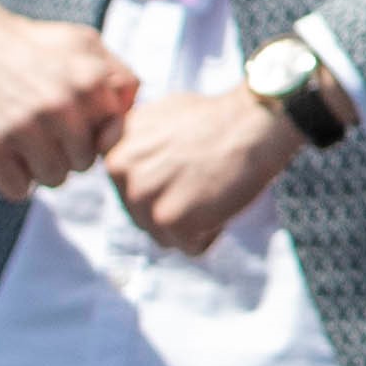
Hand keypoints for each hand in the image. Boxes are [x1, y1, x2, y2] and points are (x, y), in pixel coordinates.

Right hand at [0, 0, 135, 199]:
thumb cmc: (28, 46)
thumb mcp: (82, 43)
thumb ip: (119, 77)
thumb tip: (127, 119)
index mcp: (90, 81)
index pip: (112, 139)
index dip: (94, 133)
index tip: (73, 117)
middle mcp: (59, 105)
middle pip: (84, 164)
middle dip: (67, 151)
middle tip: (41, 125)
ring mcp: (22, 127)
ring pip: (54, 180)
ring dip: (39, 166)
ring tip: (22, 137)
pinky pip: (18, 190)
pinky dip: (11, 177)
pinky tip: (2, 148)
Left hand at [103, 87, 309, 259]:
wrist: (253, 122)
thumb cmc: (216, 118)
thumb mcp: (158, 117)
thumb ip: (134, 145)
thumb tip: (128, 169)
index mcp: (113, 149)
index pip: (129, 194)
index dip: (162, 186)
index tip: (182, 165)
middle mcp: (118, 170)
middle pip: (144, 218)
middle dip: (176, 207)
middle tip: (203, 178)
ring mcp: (141, 195)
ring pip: (164, 237)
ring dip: (193, 223)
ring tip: (211, 189)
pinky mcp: (168, 219)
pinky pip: (190, 247)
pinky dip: (212, 233)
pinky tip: (221, 201)